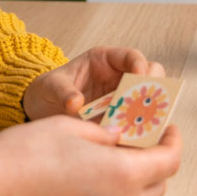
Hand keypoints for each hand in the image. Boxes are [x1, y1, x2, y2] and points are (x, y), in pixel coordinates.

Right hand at [0, 115, 181, 195]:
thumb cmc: (26, 154)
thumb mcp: (70, 127)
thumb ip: (104, 131)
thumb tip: (119, 136)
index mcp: (123, 173)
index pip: (169, 160)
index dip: (172, 140)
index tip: (167, 127)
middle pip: (159, 183)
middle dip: (156, 158)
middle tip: (141, 136)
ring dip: (137, 176)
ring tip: (116, 153)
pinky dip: (117, 190)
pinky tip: (95, 171)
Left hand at [24, 46, 164, 119]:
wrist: (42, 111)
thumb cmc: (48, 91)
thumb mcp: (50, 87)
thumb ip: (62, 91)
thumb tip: (75, 103)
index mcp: (104, 61)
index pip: (131, 56)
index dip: (140, 64)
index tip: (140, 76)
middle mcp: (120, 79)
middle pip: (152, 77)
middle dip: (154, 88)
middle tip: (149, 102)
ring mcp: (124, 100)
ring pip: (151, 102)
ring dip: (152, 111)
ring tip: (146, 122)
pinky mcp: (124, 120)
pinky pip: (141, 123)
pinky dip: (143, 129)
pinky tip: (138, 138)